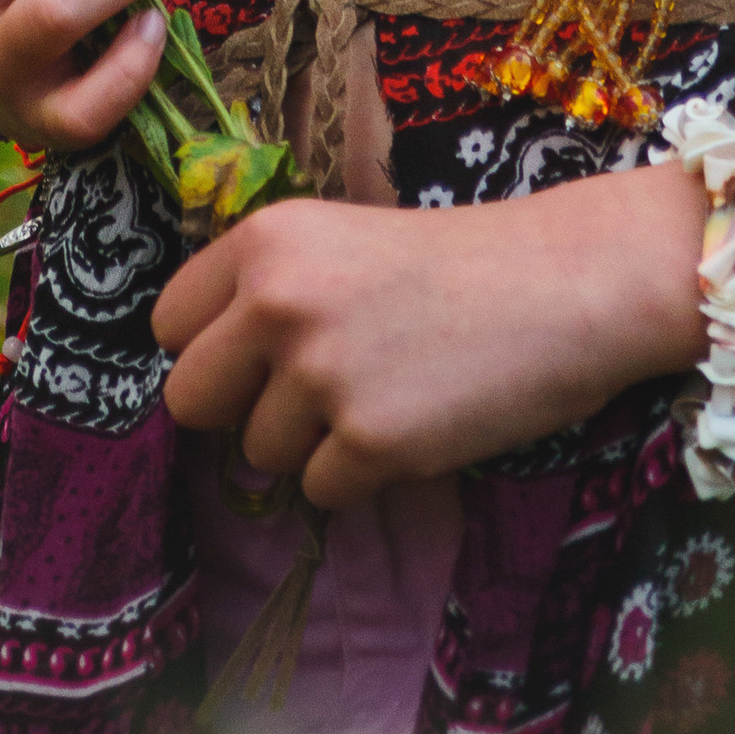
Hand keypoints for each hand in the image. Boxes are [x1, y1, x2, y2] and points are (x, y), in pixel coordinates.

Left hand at [151, 161, 706, 506]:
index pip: (169, 323)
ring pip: (258, 454)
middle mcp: (277, 301)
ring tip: (386, 390)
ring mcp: (321, 373)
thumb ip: (270, 291)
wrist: (565, 284)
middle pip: (188, 399)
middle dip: (239, 410)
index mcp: (266, 240)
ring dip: (312, 442)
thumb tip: (204, 371)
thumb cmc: (457, 263)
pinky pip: (320, 492)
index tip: (256, 355)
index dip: (210, 348)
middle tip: (310, 394)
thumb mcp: (342, 243)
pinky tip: (415, 421)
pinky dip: (362, 475)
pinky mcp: (368, 441)